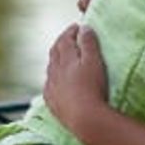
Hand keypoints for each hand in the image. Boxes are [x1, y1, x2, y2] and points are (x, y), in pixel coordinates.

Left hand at [43, 23, 109, 138]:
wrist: (84, 118)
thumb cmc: (93, 87)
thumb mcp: (94, 61)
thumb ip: (89, 43)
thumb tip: (84, 28)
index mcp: (65, 59)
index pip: (65, 40)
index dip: (70, 31)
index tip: (77, 26)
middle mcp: (54, 71)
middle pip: (54, 52)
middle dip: (61, 43)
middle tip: (69, 38)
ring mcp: (51, 87)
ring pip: (50, 69)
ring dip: (56, 60)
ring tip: (63, 58)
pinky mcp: (51, 102)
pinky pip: (49, 85)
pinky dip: (53, 78)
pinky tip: (56, 81)